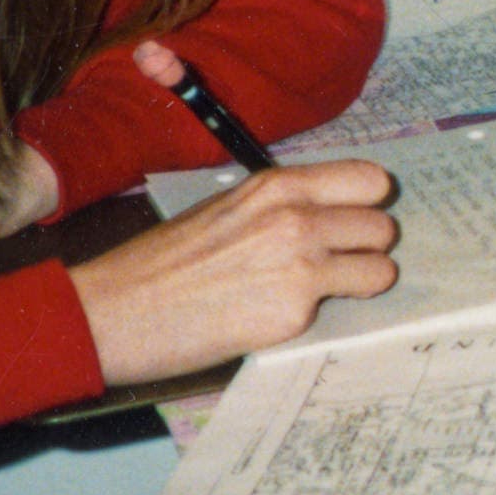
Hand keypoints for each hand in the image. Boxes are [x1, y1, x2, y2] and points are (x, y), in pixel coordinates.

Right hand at [67, 160, 399, 386]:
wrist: (112, 312)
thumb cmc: (162, 263)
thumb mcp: (227, 210)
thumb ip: (281, 207)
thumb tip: (330, 214)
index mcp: (278, 186)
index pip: (370, 179)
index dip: (367, 204)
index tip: (353, 220)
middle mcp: (296, 218)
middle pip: (383, 226)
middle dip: (366, 247)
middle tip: (337, 262)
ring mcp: (300, 265)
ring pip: (381, 268)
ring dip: (359, 282)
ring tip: (319, 291)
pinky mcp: (294, 312)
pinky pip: (342, 309)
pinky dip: (321, 315)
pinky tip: (280, 315)